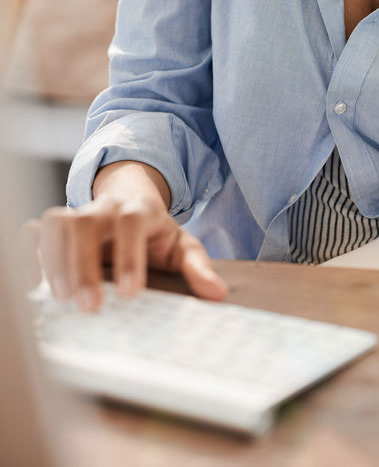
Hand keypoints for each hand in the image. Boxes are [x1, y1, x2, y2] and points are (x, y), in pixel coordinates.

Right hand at [21, 162, 227, 311]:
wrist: (132, 205)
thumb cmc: (157, 234)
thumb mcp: (182, 247)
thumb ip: (198, 268)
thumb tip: (217, 293)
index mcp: (141, 210)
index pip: (133, 222)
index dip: (130, 255)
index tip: (131, 293)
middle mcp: (106, 208)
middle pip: (87, 223)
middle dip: (85, 265)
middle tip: (91, 305)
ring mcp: (78, 214)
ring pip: (57, 223)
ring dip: (56, 260)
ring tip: (61, 298)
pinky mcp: (58, 226)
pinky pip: (35, 229)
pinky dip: (29, 251)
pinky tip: (32, 282)